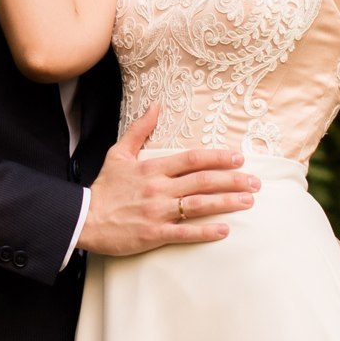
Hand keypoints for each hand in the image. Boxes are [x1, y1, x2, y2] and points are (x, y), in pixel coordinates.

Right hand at [77, 105, 259, 256]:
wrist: (84, 219)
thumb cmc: (104, 188)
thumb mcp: (118, 154)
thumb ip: (139, 130)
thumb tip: (155, 106)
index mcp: (152, 167)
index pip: (192, 159)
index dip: (218, 157)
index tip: (238, 158)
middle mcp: (158, 188)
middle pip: (202, 181)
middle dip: (232, 180)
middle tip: (255, 182)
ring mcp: (157, 212)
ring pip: (199, 205)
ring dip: (226, 203)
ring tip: (248, 202)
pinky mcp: (154, 234)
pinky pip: (185, 232)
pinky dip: (206, 231)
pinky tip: (225, 230)